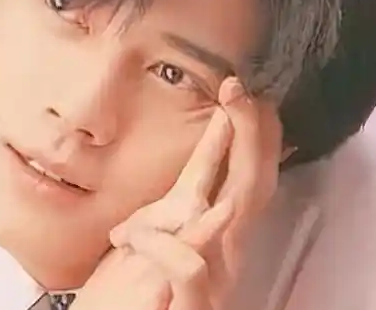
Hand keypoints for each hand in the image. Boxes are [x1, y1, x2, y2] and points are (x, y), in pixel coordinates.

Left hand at [71, 78, 282, 309]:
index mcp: (205, 234)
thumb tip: (182, 180)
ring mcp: (212, 280)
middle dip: (252, 131)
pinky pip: (189, 267)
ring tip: (231, 110)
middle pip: (251, 183)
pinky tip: (136, 230)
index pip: (235, 175)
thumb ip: (163, 214)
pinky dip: (168, 243)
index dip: (243, 132)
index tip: (237, 89)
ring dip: (240, 155)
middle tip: (240, 88)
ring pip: (237, 212)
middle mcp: (221, 253)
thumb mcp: (142, 243)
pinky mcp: (192, 308)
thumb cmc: (124, 300)